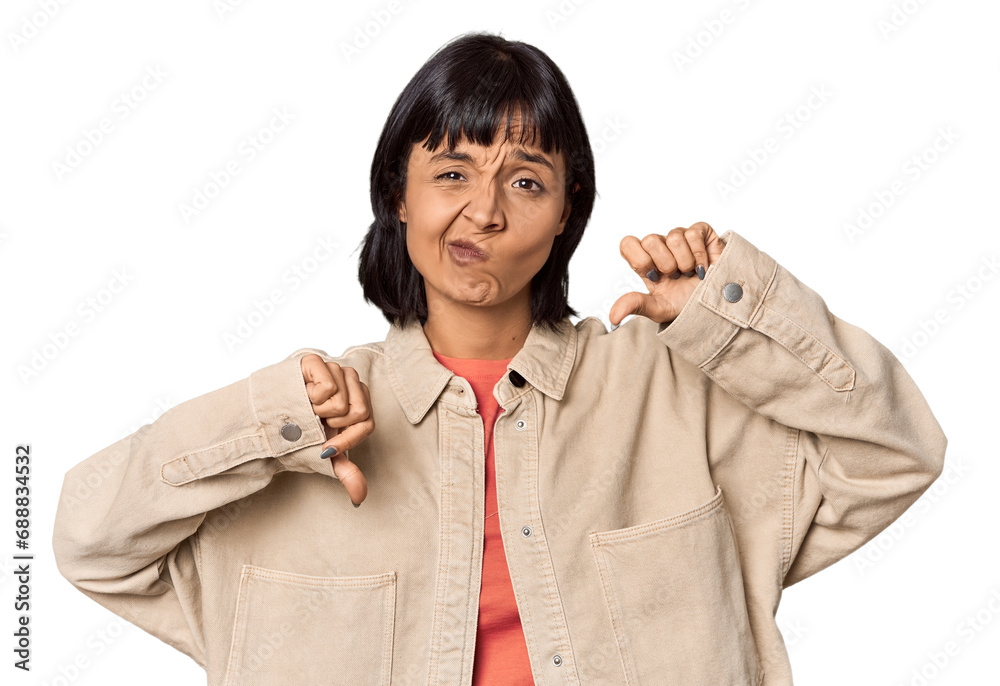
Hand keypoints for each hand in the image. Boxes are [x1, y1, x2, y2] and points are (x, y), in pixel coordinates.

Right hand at [300, 354, 373, 506]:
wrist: (263, 423)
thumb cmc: (297, 434)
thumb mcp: (321, 454)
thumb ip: (345, 472)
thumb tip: (359, 498)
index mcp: (358, 400)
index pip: (368, 422)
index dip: (347, 440)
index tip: (326, 447)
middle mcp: (350, 381)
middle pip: (360, 412)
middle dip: (332, 427)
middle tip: (314, 422)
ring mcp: (334, 368)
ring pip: (342, 403)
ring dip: (318, 414)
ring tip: (305, 409)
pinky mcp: (315, 361)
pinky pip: (329, 388)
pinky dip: (311, 399)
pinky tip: (299, 396)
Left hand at [610, 222, 725, 325]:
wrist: (716, 306)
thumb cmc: (686, 306)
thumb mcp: (658, 309)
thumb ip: (635, 305)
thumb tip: (612, 317)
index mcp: (645, 263)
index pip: (628, 244)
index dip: (640, 259)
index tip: (655, 277)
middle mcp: (660, 247)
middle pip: (650, 240)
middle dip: (666, 264)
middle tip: (676, 276)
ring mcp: (679, 238)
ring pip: (674, 237)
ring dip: (685, 262)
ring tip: (690, 272)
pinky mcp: (700, 232)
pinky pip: (693, 233)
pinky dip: (700, 255)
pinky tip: (703, 267)